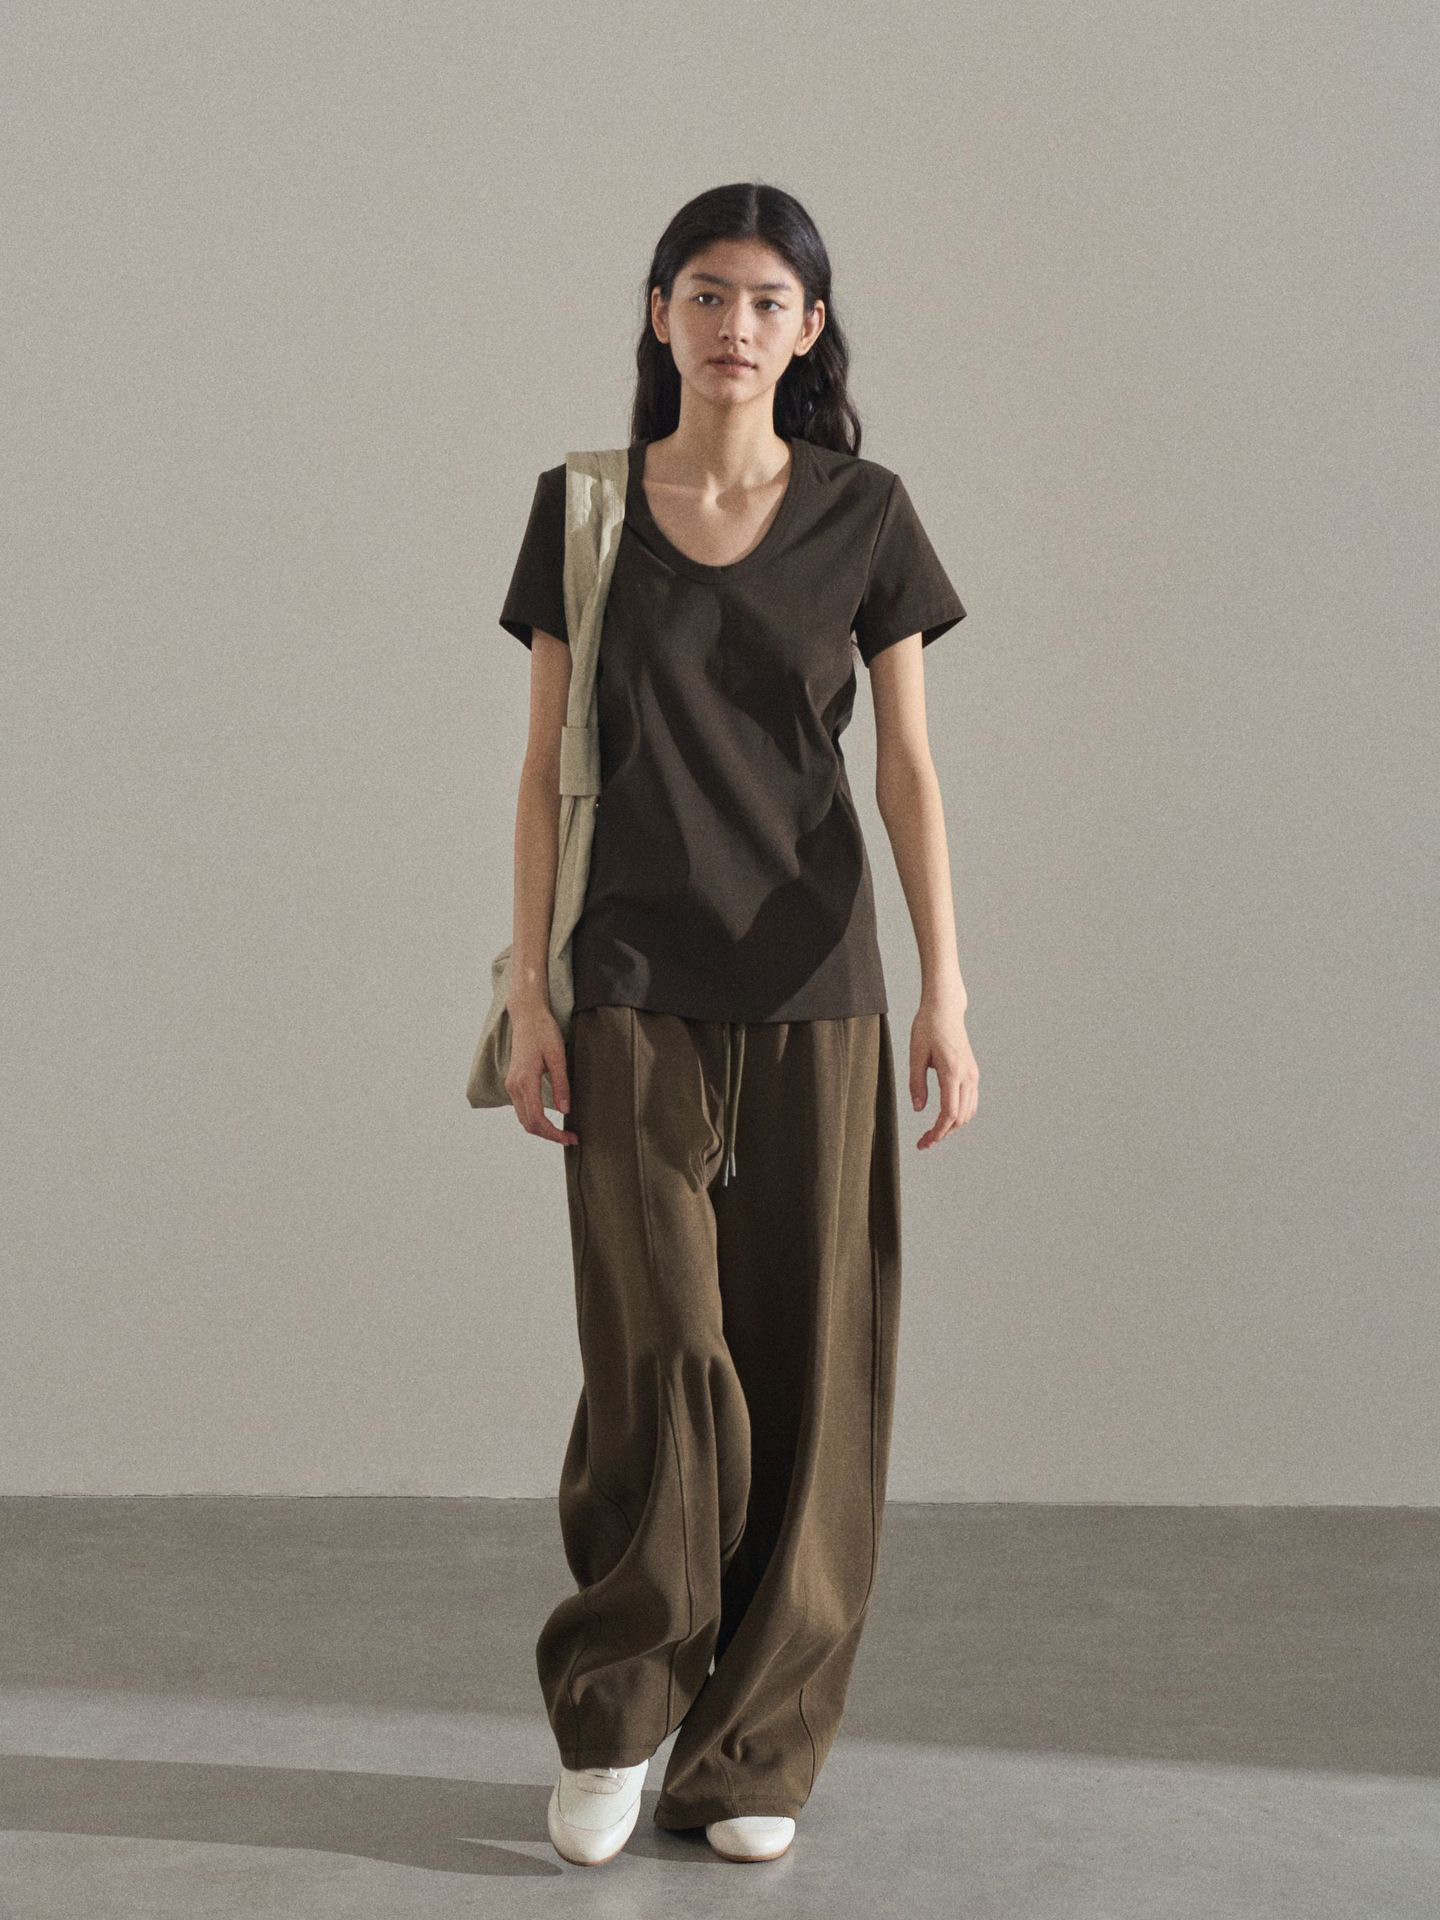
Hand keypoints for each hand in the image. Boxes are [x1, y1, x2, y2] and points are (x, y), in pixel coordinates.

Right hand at [504, 1002, 578, 1143]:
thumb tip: (565, 1111)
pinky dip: (535, 1119)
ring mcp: (511, 1085)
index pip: (537, 1120)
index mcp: (525, 1081)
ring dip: (542, 1129)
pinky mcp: (513, 1082)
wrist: (527, 1016)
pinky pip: (522, 1109)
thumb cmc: (544, 1031)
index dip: (554, 1134)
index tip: (570, 1138)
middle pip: (529, 1124)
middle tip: (571, 1138)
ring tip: (563, 1131)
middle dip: (549, 1135)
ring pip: (524, 1118)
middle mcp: (514, 1086)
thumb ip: (561, 1085)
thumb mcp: (558, 1056)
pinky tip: (551, 1118)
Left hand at [908, 1001, 977, 1146]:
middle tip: (923, 1142)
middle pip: (960, 1117)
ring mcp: (973, 1075)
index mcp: (951, 1071)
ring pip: (968, 1112)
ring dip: (952, 1126)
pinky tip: (944, 1118)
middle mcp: (967, 1075)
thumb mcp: (915, 1054)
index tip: (925, 1142)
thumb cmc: (928, 1027)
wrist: (945, 1009)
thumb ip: (916, 1083)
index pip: (949, 1112)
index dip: (938, 1131)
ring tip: (932, 1133)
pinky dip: (959, 1115)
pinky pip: (970, 1102)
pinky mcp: (972, 1073)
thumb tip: (918, 1109)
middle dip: (943, 1133)